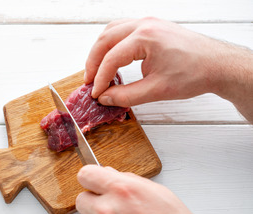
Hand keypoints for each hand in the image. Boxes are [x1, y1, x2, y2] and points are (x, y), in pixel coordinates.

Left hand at [75, 165, 210, 213]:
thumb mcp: (161, 194)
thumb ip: (130, 181)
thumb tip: (111, 175)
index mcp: (122, 191)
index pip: (86, 174)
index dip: (91, 178)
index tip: (94, 182)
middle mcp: (107, 212)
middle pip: (81, 199)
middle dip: (94, 201)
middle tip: (113, 209)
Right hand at [84, 17, 238, 106]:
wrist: (217, 65)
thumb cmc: (194, 74)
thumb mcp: (157, 90)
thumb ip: (126, 96)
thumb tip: (105, 98)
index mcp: (145, 37)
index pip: (111, 58)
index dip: (100, 78)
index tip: (95, 93)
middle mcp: (144, 25)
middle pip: (105, 39)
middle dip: (94, 61)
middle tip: (89, 81)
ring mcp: (149, 23)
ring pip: (112, 31)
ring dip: (101, 50)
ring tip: (96, 70)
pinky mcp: (153, 27)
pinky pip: (123, 30)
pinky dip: (112, 44)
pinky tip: (112, 58)